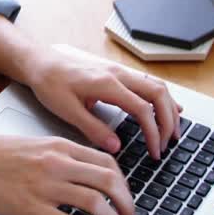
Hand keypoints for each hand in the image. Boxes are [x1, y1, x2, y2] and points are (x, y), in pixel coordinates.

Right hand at [0, 135, 133, 214]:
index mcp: (58, 146)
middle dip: (126, 203)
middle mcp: (57, 164)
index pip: (105, 161)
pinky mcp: (34, 207)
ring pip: (95, 203)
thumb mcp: (33, 144)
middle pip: (108, 181)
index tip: (124, 194)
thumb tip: (81, 170)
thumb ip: (58, 154)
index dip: (122, 182)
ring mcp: (46, 186)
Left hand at [24, 46, 182, 159]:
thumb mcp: (66, 110)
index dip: (153, 132)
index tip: (155, 151)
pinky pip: (147, 83)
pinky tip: (167, 107)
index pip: (143, 109)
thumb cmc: (49, 82)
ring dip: (169, 108)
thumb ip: (93, 128)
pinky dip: (160, 97)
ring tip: (173, 130)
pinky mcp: (115, 73)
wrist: (39, 62)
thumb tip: (116, 146)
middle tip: (168, 144)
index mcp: (107, 84)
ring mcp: (118, 72)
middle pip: (158, 94)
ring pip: (156, 85)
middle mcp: (117, 74)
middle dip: (169, 120)